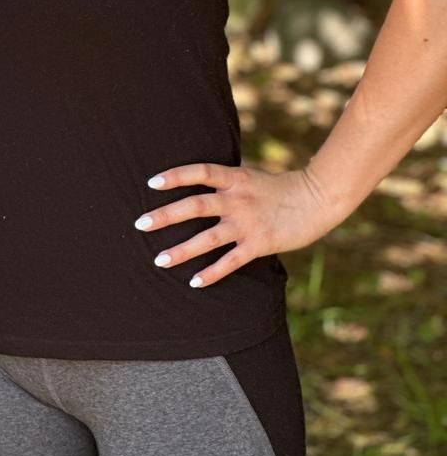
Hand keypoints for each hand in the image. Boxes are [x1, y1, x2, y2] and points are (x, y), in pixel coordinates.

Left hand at [135, 161, 336, 287]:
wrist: (315, 199)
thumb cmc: (279, 187)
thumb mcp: (249, 176)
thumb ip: (226, 181)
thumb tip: (200, 183)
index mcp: (234, 178)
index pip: (199, 172)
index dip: (175, 176)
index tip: (151, 183)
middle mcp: (237, 199)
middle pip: (195, 205)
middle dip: (166, 215)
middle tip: (140, 224)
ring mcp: (247, 223)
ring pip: (208, 238)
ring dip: (182, 250)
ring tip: (159, 261)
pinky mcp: (259, 244)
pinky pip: (230, 261)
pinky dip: (212, 273)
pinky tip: (194, 283)